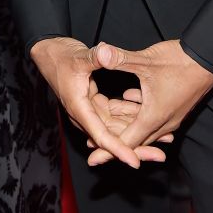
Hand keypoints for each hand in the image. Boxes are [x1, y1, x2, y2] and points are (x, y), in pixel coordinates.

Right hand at [30, 37, 168, 167]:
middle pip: (112, 137)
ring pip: (116, 127)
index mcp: (79, 108)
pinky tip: (147, 116)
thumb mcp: (79, 56)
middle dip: (136, 147)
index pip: (101, 135)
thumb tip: (105, 52)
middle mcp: (85, 114)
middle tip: (160, 154)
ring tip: (163, 139)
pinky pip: (115, 113)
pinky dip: (130, 115)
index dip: (118, 149)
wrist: (49, 52)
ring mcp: (90, 109)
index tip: (134, 161)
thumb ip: (95, 57)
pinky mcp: (94, 103)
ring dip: (137, 132)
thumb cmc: (60, 55)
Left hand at [88, 39, 212, 165]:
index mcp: (153, 117)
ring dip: (126, 126)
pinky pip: (153, 117)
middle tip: (93, 148)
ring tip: (107, 123)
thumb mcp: (146, 60)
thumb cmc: (180, 61)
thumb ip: (120, 59)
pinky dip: (138, 111)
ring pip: (144, 128)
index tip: (92, 159)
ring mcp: (171, 116)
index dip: (107, 150)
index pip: (127, 142)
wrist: (209, 59)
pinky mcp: (174, 107)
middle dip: (114, 143)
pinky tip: (129, 97)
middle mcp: (163, 122)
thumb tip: (99, 53)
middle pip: (135, 140)